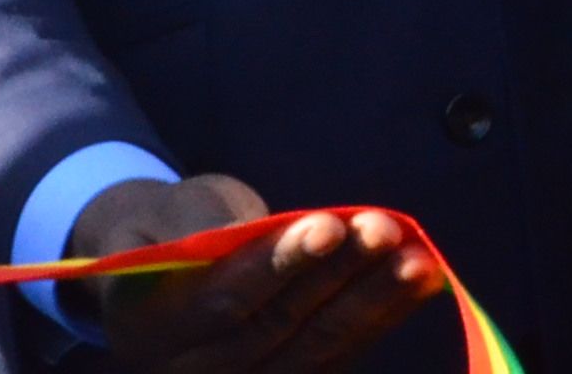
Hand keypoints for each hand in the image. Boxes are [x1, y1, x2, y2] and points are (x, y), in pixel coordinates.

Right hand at [67, 175, 443, 371]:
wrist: (164, 275)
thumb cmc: (171, 228)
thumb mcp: (168, 213)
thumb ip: (199, 227)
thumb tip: (252, 232)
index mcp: (149, 327)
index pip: (225, 302)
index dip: (280, 264)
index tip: (329, 227)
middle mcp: (192, 370)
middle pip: (278, 328)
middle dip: (340, 277)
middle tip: (388, 232)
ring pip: (316, 348)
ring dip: (373, 301)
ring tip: (417, 260)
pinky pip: (336, 355)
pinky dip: (381, 318)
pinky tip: (421, 282)